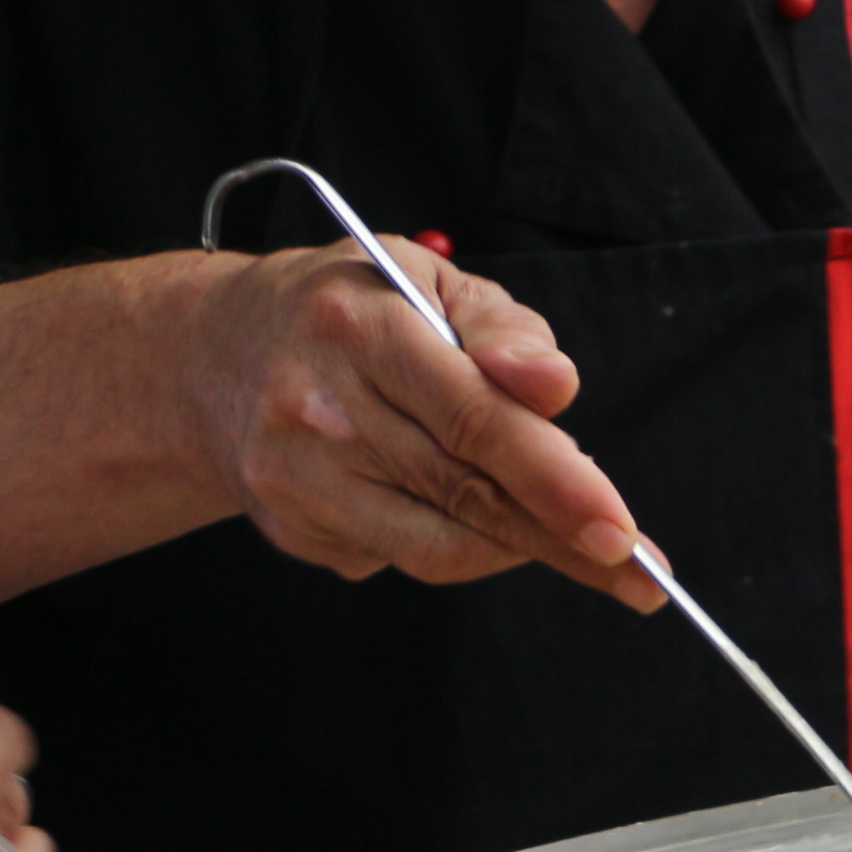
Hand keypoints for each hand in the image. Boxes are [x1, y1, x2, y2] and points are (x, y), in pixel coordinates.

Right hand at [183, 243, 653, 604]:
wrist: (213, 354)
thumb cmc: (352, 311)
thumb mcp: (429, 281)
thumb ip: (504, 328)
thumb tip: (554, 388)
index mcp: (361, 328)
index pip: (474, 419)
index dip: (555, 481)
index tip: (619, 528)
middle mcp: (317, 408)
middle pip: (465, 494)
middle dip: (563, 538)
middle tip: (638, 570)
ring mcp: (295, 477)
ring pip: (436, 546)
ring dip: (516, 547)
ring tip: (562, 532)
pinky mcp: (289, 526)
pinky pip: (398, 555)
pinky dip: (449, 540)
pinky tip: (443, 498)